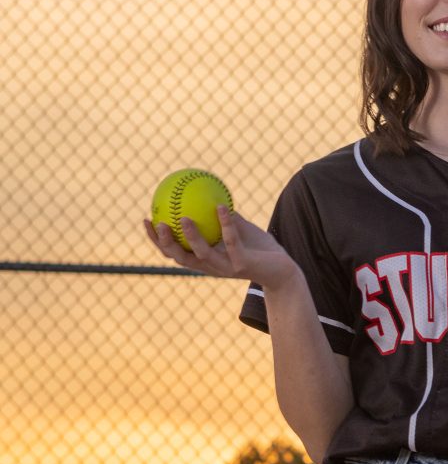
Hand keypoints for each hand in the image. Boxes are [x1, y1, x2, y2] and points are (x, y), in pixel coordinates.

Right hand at [143, 206, 299, 290]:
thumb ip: (225, 217)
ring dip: (191, 236)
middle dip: (166, 243)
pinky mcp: (242, 264)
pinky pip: (232, 241)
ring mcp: (226, 267)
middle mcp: (211, 267)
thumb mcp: (240, 230)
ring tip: (183, 218)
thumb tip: (210, 193)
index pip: (175, 253)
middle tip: (157, 222)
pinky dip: (226, 224)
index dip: (158, 240)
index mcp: (206, 260)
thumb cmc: (259, 250)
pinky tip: (222, 207)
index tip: (147, 220)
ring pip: (203, 253)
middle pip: (181, 258)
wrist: (283, 270)